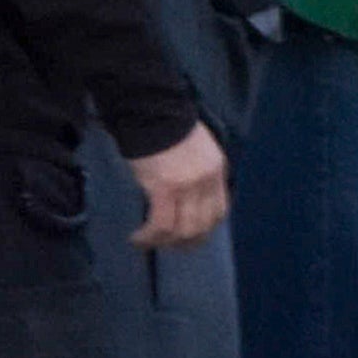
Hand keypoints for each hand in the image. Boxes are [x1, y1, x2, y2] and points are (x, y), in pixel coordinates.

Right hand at [126, 124, 229, 247]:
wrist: (150, 110)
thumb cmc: (166, 128)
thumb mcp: (195, 149)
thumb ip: (198, 172)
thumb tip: (189, 199)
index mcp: (217, 169)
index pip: (219, 211)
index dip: (204, 228)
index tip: (188, 236)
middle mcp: (207, 181)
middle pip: (202, 225)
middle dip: (185, 242)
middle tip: (167, 246)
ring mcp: (188, 186)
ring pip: (182, 230)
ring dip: (164, 243)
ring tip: (147, 243)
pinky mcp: (165, 189)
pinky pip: (161, 225)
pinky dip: (149, 237)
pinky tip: (138, 239)